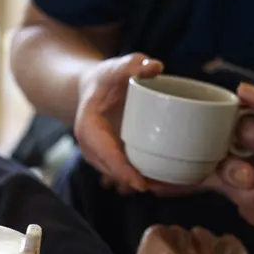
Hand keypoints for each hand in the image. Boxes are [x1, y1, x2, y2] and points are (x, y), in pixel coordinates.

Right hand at [76, 53, 163, 192]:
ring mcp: (97, 155)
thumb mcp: (118, 66)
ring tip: (166, 188)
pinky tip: (161, 182)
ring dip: (139, 183)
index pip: (106, 154)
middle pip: (112, 171)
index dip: (123, 171)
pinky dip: (139, 178)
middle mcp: (89, 146)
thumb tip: (155, 67)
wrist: (94, 88)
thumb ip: (135, 64)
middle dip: (135, 183)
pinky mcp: (108, 158)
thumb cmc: (106, 78)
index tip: (142, 184)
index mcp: (88, 127)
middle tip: (164, 189)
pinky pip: (122, 172)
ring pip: (117, 176)